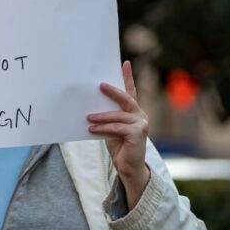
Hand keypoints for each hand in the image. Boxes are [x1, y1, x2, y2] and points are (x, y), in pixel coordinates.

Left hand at [87, 60, 150, 209]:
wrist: (128, 167)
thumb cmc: (119, 146)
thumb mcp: (111, 128)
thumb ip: (108, 117)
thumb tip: (91, 106)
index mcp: (133, 111)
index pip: (130, 91)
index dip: (128, 77)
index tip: (125, 62)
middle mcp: (140, 114)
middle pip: (125, 99)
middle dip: (112, 91)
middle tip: (99, 85)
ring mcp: (141, 123)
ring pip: (118, 115)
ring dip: (101, 116)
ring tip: (88, 118)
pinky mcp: (138, 133)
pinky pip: (117, 128)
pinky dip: (103, 128)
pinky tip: (92, 129)